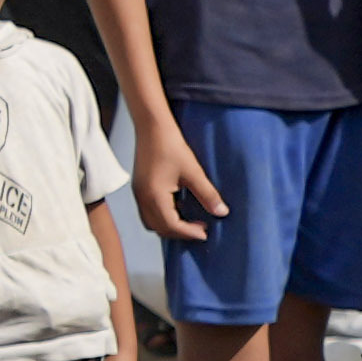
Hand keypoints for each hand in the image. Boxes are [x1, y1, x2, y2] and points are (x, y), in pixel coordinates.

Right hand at [135, 120, 223, 243]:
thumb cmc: (171, 146)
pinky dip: (163, 216)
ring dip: (170, 226)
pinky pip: (149, 212)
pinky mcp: (140, 188)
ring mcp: (138, 194)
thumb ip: (208, 194)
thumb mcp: (194, 172)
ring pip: (152, 222)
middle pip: (159, 228)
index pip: (171, 226)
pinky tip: (179, 208)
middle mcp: (142, 198)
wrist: (152, 127)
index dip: (189, 233)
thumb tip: (222, 212)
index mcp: (154, 196)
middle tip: (201, 229)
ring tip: (191, 221)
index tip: (206, 233)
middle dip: (180, 232)